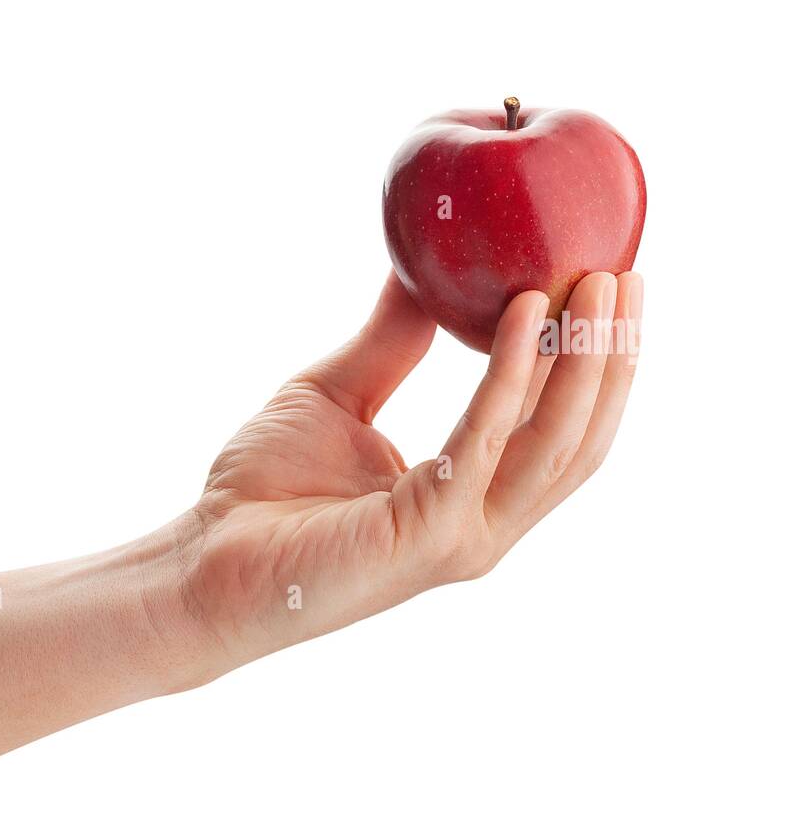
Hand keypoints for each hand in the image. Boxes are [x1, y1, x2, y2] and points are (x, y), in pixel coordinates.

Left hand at [177, 269, 642, 670]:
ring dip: (583, 359)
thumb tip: (423, 272)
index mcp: (467, 496)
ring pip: (553, 444)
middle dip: (609, 355)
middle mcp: (480, 524)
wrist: (205, 560)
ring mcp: (460, 537)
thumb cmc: (263, 491)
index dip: (593, 361)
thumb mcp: (337, 394)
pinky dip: (508, 375)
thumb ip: (391, 342)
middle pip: (576, 436)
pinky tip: (521, 313)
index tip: (611, 284)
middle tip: (626, 274)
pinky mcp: (427, 536)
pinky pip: (483, 443)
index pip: (556, 428)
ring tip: (597, 281)